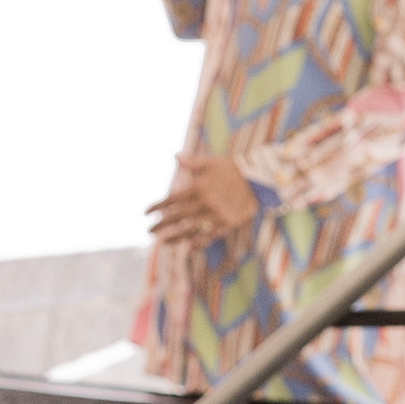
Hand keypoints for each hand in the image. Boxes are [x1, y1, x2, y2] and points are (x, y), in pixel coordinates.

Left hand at [145, 155, 261, 242]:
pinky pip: (211, 235)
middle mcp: (205, 203)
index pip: (172, 200)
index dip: (157, 207)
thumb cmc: (232, 168)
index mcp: (198, 187)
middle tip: (148, 231)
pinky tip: (188, 247)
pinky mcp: (228, 223)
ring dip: (175, 237)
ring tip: (162, 242)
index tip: (146, 213)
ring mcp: (217, 215)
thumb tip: (175, 156)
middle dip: (161, 225)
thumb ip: (192, 163)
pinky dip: (199, 242)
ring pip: (191, 229)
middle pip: (178, 217)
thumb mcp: (211, 163)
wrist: (259, 178)